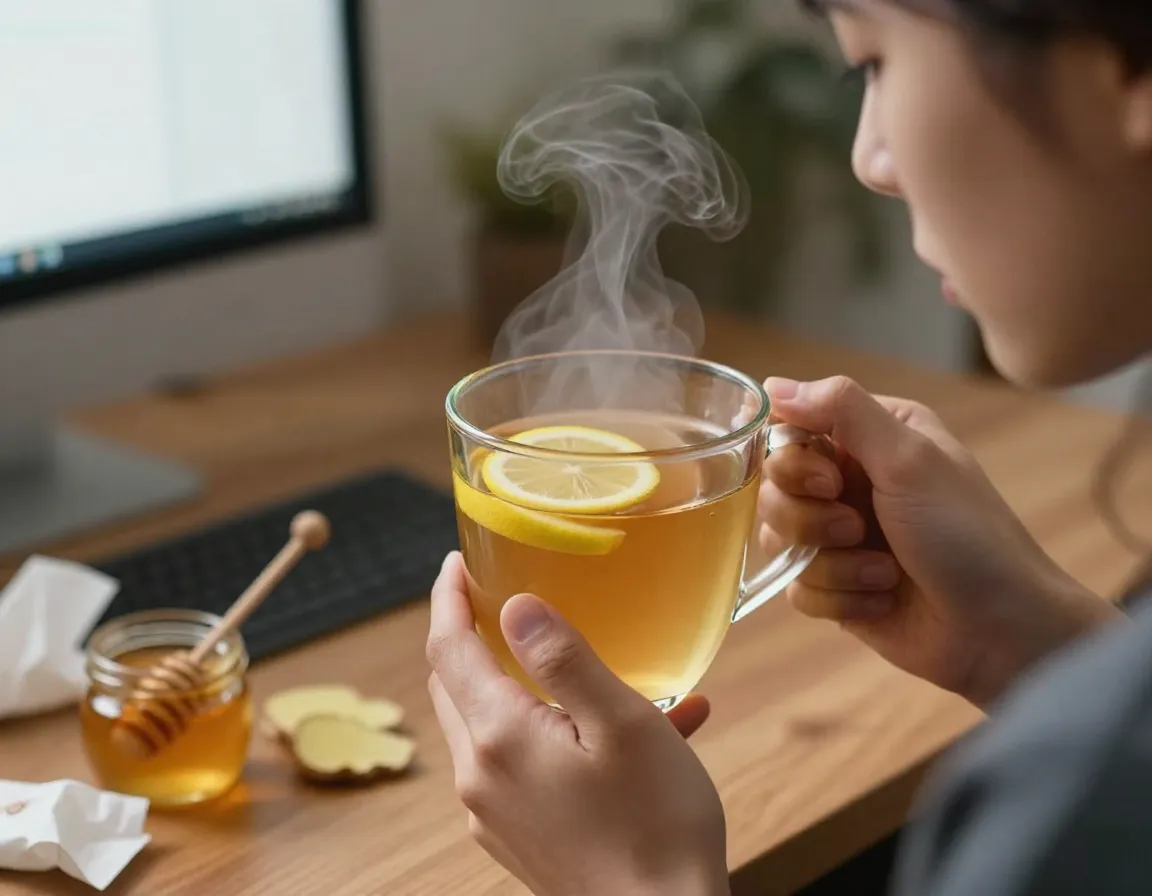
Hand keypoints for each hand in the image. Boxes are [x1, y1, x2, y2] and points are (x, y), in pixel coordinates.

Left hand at [426, 552, 730, 895]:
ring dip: (513, 684)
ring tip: (579, 666)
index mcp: (500, 737)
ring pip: (482, 723)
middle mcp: (481, 776)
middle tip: (500, 598)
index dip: (449, 598)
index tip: (457, 563)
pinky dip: (542, 732)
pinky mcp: (514, 836)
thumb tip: (515, 606)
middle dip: (470, 636)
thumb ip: (564, 659)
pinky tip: (612, 733)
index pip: (448, 646)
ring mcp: (493, 813)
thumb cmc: (656, 826)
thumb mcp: (623, 725)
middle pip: (454, 684)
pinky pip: (512, 764)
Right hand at [759, 377, 1121, 707]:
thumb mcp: (910, 458)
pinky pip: (797, 586)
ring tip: (884, 573)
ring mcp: (840, 536)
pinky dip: (840, 597)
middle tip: (858, 528)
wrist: (1000, 630)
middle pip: (774, 488)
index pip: (790, 430)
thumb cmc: (965, 534)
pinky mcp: (835, 586)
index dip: (794, 461)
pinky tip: (883, 599)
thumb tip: (772, 384)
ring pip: (779, 539)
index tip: (830, 481)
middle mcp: (851, 481)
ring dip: (832, 563)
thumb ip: (842, 409)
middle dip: (811, 518)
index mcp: (871, 437)